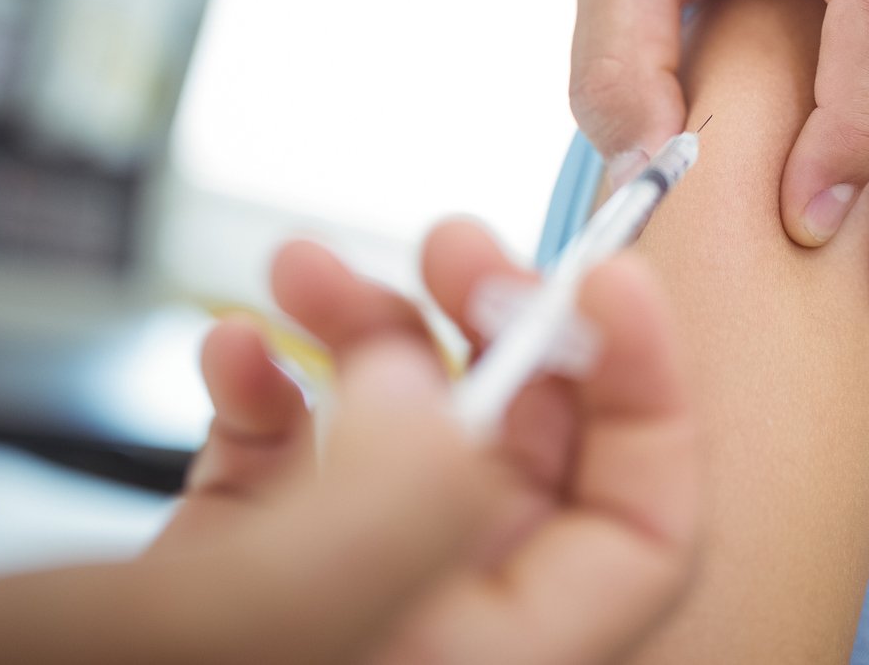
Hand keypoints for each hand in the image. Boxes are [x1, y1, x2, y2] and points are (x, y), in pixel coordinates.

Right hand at [158, 226, 698, 664]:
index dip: (648, 401)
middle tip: (456, 243)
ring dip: (368, 336)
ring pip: (404, 445)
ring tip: (306, 265)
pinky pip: (290, 469)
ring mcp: (318, 618)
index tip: (609, 284)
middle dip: (499, 332)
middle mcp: (412, 644)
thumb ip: (390, 505)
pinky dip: (267, 393)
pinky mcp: (221, 590)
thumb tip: (442, 391)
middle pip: (529, 467)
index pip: (640, 542)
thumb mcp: (245, 619)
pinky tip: (228, 354)